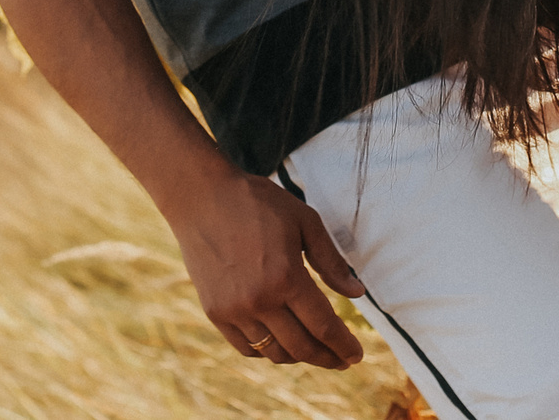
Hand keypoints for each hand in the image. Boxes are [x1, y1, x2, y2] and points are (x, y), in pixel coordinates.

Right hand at [164, 169, 365, 369]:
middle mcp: (259, 300)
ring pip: (274, 352)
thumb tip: (357, 294)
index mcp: (286, 277)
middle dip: (327, 357)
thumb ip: (331, 261)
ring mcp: (234, 310)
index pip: (323, 326)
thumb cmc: (257, 203)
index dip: (343, 346)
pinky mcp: (215, 312)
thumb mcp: (304, 221)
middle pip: (301, 346)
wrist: (201, 198)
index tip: (356, 356)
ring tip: (312, 349)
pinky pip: (247, 348)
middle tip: (341, 359)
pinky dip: (267, 352)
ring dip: (299, 356)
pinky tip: (280, 342)